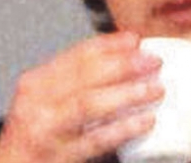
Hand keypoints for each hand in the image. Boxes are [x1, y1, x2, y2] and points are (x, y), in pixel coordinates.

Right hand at [0, 32, 163, 162]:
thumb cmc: (36, 137)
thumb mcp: (45, 102)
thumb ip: (75, 84)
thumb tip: (126, 62)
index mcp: (35, 83)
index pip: (75, 55)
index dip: (109, 44)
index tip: (135, 39)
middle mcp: (35, 103)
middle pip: (84, 76)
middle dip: (123, 65)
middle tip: (153, 62)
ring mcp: (45, 130)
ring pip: (88, 104)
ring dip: (126, 93)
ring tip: (155, 89)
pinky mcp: (58, 156)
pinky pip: (95, 140)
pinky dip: (122, 129)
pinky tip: (145, 122)